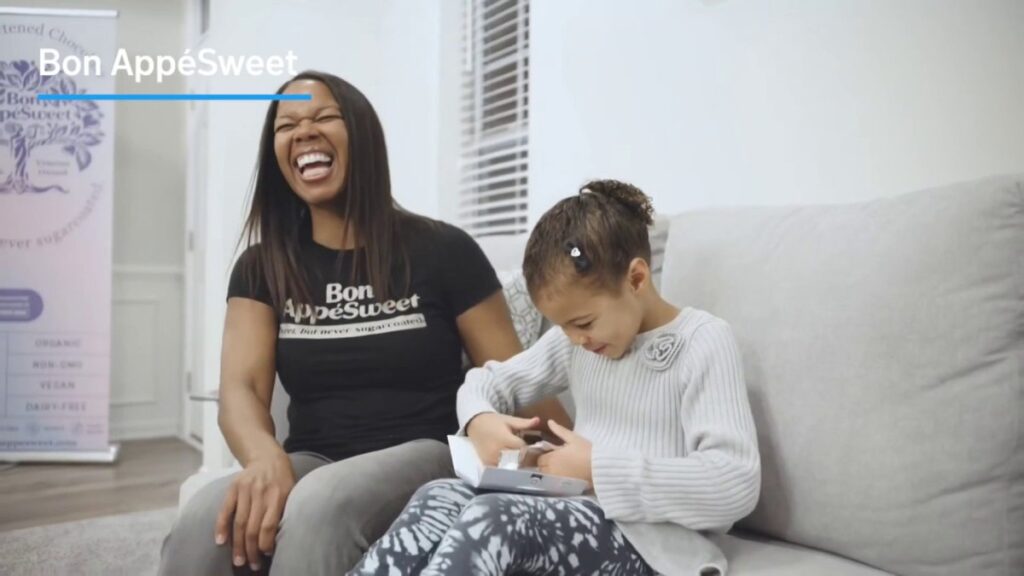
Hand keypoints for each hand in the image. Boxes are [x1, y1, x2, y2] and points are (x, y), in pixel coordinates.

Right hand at [215, 452, 294, 571]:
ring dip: (238, 545)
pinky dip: (221, 527)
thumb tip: (280, 539)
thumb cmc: (283, 479)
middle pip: (252, 527)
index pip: (269, 525)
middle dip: (251, 550)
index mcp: (279, 494)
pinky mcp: (233, 487)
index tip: (266, 554)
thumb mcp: (292, 491)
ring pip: (239, 523)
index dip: (266, 543)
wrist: (267, 456)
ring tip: (239, 561)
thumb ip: (284, 511)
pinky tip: (221, 542)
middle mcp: (261, 492)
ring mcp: (245, 489)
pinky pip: (225, 510)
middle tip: (252, 565)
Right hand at [466, 413, 540, 465]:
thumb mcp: (509, 420)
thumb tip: (538, 420)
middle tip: (529, 455)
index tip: (533, 447)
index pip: (521, 448)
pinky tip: (510, 462)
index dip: (529, 448)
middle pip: (516, 459)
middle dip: (524, 457)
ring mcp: (491, 458)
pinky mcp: (486, 463)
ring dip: (516, 463)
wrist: (475, 424)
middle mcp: (497, 450)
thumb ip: (524, 423)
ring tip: (520, 459)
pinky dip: (506, 467)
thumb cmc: (494, 421)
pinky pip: (500, 468)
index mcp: (504, 438)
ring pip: (509, 465)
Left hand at [537, 420, 592, 484]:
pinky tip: (564, 474)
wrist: (600, 466)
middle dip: (546, 463)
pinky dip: (556, 479)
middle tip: (555, 459)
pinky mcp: (565, 485)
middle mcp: (552, 470)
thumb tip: (549, 422)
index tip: (551, 452)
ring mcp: (558, 479)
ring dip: (550, 471)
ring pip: (548, 476)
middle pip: (542, 468)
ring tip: (560, 466)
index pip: (539, 458)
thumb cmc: (586, 450)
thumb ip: (559, 430)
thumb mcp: (573, 438)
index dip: (544, 455)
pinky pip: (555, 483)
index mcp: (552, 457)